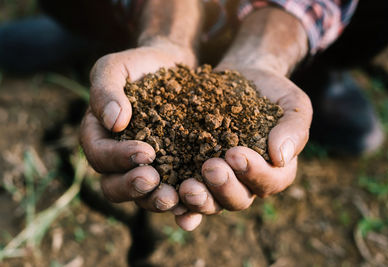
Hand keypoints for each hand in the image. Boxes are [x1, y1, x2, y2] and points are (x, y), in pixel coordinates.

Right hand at [80, 44, 203, 229]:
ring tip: (175, 197)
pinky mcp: (170, 170)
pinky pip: (170, 191)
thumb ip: (106, 90)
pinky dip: (179, 202)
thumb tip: (113, 122)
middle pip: (114, 186)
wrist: (170, 67)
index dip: (119, 159)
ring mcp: (143, 168)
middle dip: (133, 187)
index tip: (146, 152)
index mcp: (98, 136)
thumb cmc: (138, 65)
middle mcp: (117, 159)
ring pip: (142, 196)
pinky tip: (193, 202)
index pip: (100, 155)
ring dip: (155, 201)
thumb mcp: (116, 67)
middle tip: (154, 180)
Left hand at [177, 64, 311, 219]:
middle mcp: (247, 183)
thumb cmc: (271, 92)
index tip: (235, 153)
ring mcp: (219, 181)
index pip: (269, 181)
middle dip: (223, 187)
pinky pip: (187, 194)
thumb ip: (294, 128)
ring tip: (186, 188)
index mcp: (275, 171)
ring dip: (199, 200)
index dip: (253, 172)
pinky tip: (168, 196)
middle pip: (238, 199)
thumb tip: (280, 157)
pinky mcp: (194, 172)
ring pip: (211, 202)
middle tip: (210, 168)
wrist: (240, 80)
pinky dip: (179, 203)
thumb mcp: (291, 103)